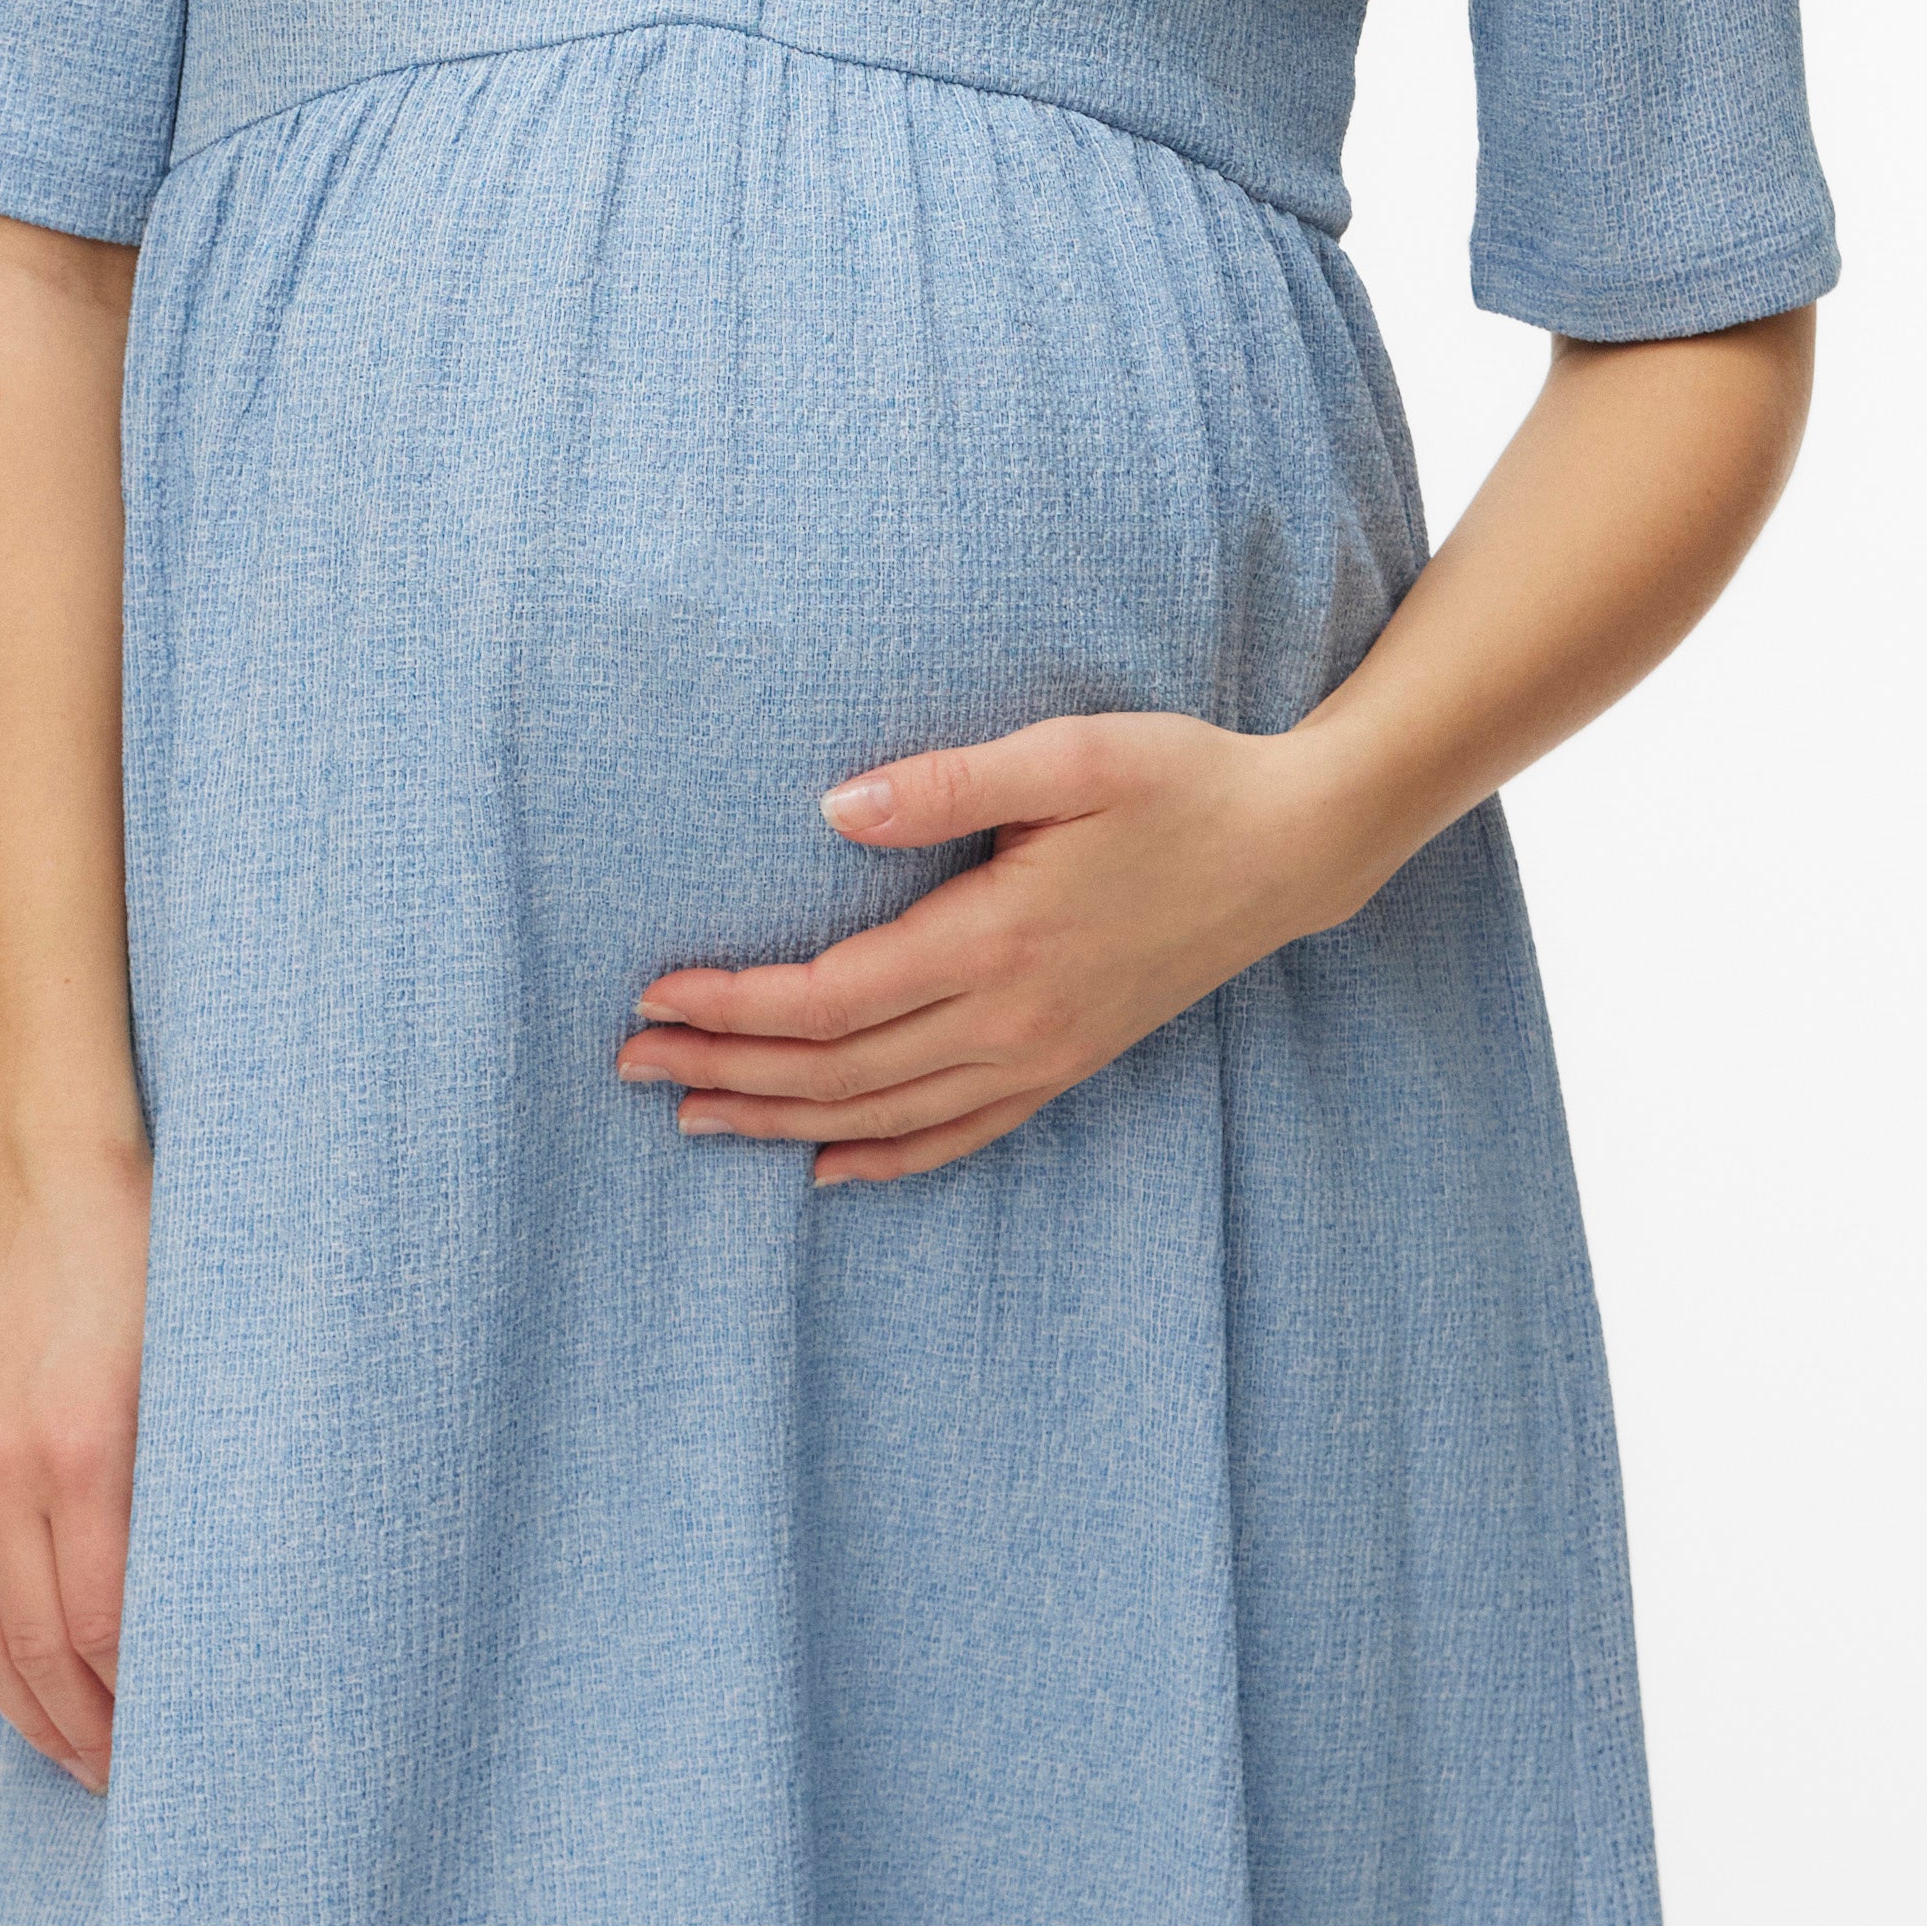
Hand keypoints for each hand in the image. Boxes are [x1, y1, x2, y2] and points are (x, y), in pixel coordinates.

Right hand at [0, 1144, 152, 1785]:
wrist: (46, 1179)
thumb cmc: (150, 1258)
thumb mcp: (196, 1367)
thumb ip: (191, 1479)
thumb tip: (214, 1591)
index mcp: (84, 1450)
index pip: (103, 1622)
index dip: (136, 1698)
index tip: (178, 1743)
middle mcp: (8, 1470)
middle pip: (36, 1646)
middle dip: (85, 1729)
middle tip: (133, 1781)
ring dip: (26, 1706)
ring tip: (78, 1753)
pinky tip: (17, 1677)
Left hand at [614, 712, 1363, 1188]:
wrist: (1295, 847)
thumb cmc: (1179, 781)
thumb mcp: (1070, 755)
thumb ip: (946, 783)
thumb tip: (832, 807)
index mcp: (998, 940)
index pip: (830, 997)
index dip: (733, 1005)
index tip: (652, 995)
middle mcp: (1013, 1019)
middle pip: (837, 1072)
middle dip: (726, 1071)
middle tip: (631, 1061)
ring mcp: (1043, 1054)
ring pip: (885, 1116)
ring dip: (781, 1121)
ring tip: (692, 1114)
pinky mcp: (1068, 1064)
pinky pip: (961, 1134)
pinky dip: (886, 1158)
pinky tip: (826, 1170)